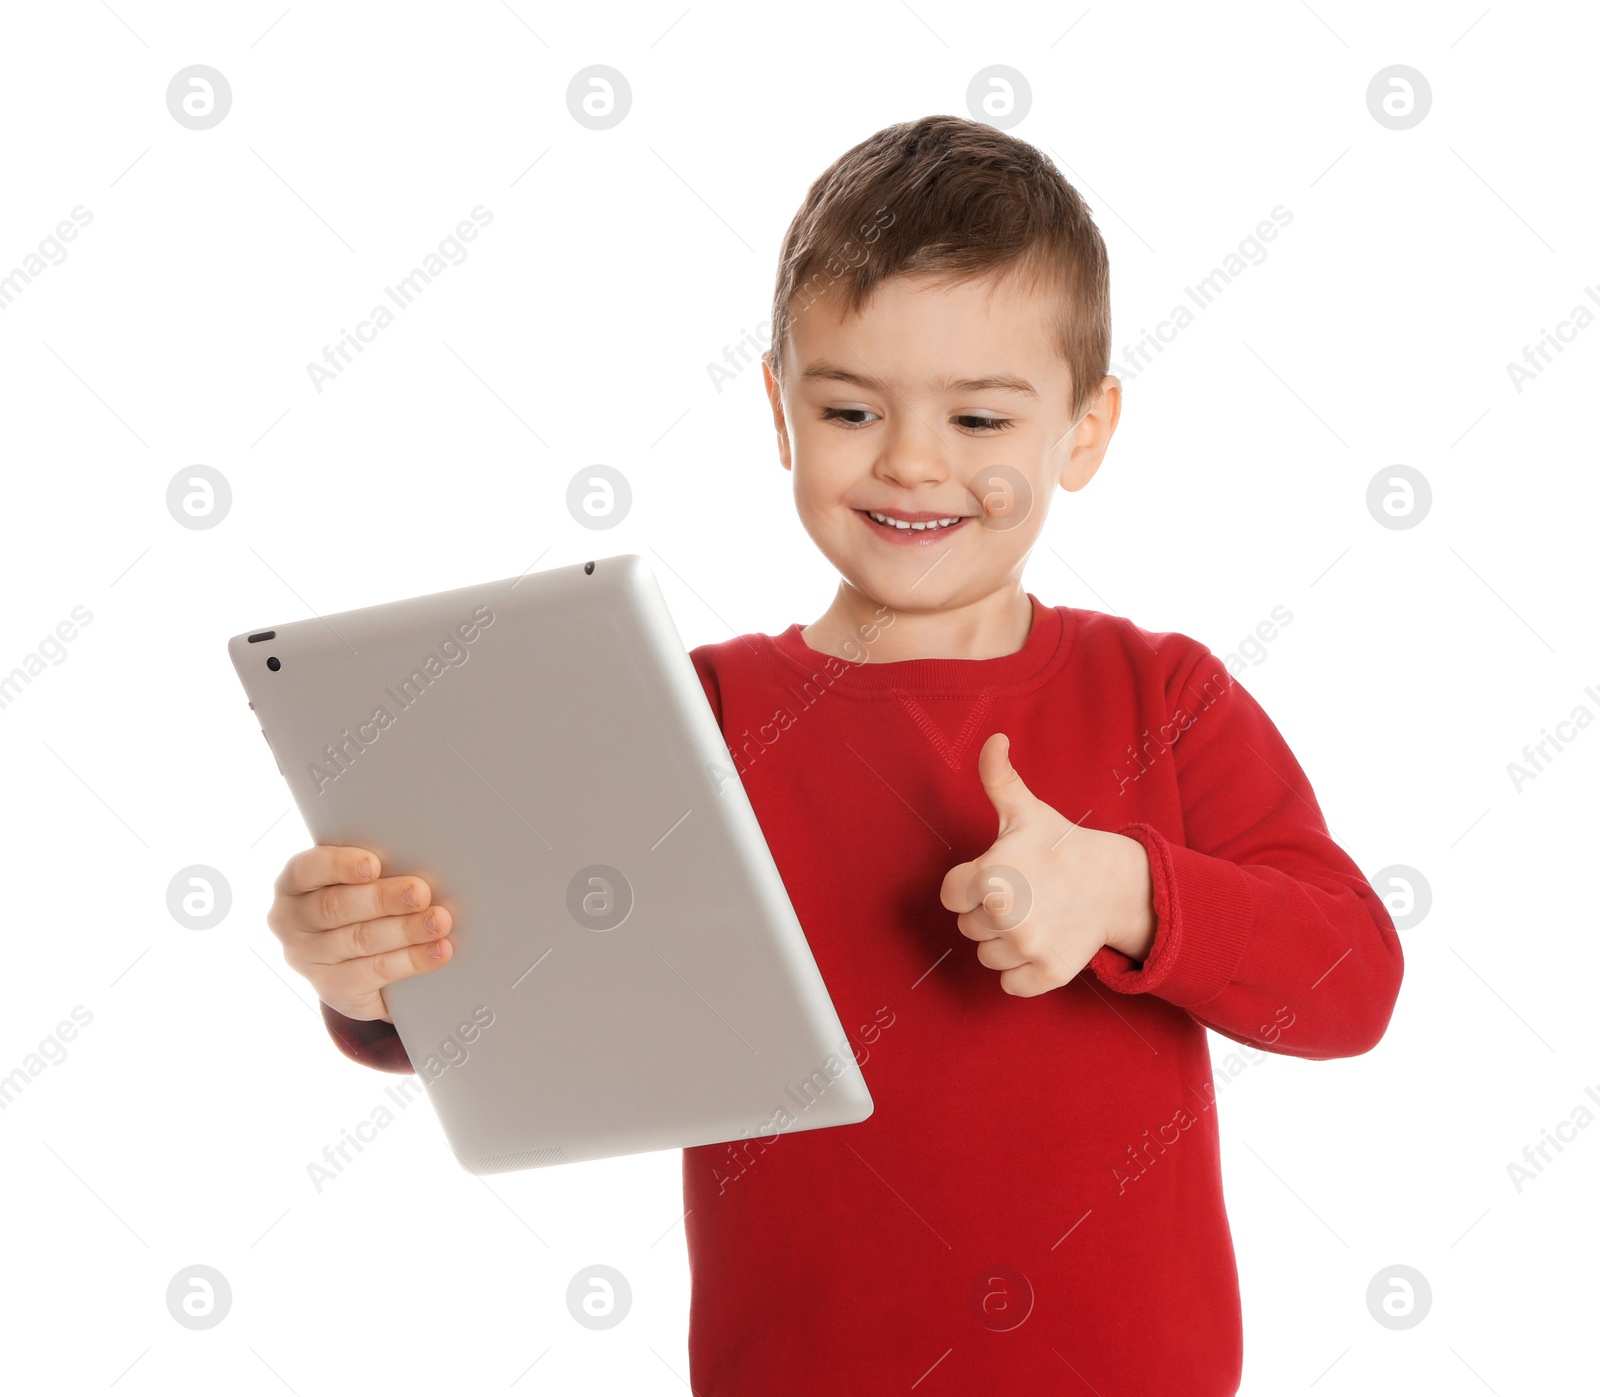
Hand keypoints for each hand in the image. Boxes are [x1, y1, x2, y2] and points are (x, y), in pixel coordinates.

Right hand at [266, 845, 454, 1021]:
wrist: (358, 962)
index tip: (374, 864)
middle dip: (383, 899)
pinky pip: (372, 974)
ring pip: (359, 941)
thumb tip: (420, 862)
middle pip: (336, 907)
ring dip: (404, 930)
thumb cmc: (361, 903)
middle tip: (421, 893)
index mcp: (293, 884)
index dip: (339, 866)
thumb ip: (374, 872)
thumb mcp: (357, 883)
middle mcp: (291, 923)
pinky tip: (437, 952)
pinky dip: (410, 961)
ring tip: (439, 922)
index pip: (306, 870)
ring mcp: (308, 960)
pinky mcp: (332, 989)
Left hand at [939, 733, 1156, 996]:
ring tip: (1033, 916)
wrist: (1115, 883)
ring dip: (1003, 941)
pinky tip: (1040, 943)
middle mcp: (1004, 914)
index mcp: (989, 875)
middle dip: (988, 911)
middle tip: (1022, 893)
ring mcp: (1026, 947)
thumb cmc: (1060, 845)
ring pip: (986, 956)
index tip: (995, 875)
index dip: (969, 885)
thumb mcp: (1024, 810)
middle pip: (968, 926)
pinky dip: (1021, 971)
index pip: (950, 895)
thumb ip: (998, 777)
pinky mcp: (1046, 974)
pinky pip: (1009, 985)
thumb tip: (995, 738)